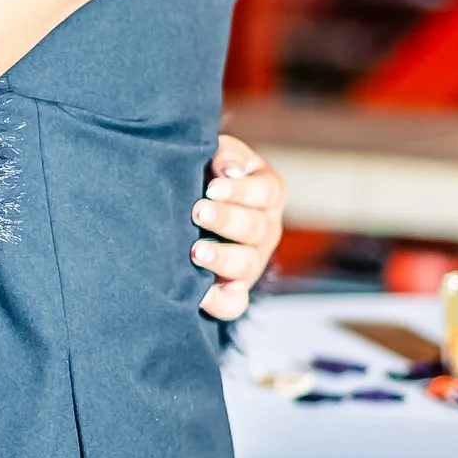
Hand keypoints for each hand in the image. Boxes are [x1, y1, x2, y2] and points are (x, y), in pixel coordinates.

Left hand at [193, 132, 283, 319]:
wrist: (189, 208)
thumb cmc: (206, 175)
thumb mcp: (217, 156)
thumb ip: (223, 154)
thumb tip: (228, 168)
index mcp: (267, 194)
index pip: (266, 192)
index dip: (241, 190)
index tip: (213, 187)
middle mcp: (265, 229)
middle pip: (256, 228)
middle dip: (226, 220)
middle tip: (198, 213)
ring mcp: (251, 262)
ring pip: (247, 265)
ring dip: (222, 258)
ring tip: (196, 251)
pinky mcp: (234, 288)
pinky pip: (234, 303)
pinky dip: (219, 302)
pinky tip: (199, 294)